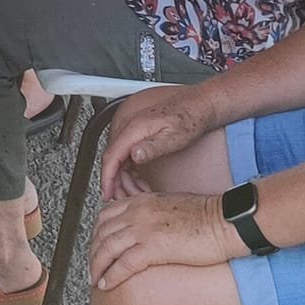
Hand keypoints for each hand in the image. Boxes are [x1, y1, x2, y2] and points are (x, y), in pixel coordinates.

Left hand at [89, 189, 237, 289]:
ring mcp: (144, 228)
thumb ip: (152, 215)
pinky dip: (112, 275)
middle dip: (93, 253)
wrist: (226, 221)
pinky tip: (107, 285)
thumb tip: (144, 230)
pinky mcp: (154, 246)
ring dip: (97, 266)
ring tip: (95, 280)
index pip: (106, 216)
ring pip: (107, 248)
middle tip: (93, 268)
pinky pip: (124, 263)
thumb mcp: (171, 207)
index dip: (97, 235)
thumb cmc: (207, 217)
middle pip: (102, 233)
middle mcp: (138, 212)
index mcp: (142, 201)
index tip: (96, 248)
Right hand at [98, 83, 215, 199]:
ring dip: (126, 179)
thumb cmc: (189, 118)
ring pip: (120, 160)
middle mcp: (130, 129)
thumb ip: (152, 147)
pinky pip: (128, 157)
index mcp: (134, 129)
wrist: (198, 105)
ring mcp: (135, 132)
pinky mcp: (140, 136)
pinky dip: (132, 173)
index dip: (106, 178)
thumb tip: (133, 155)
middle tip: (124, 199)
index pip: (111, 157)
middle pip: (113, 161)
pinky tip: (141, 183)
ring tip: (137, 194)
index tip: (106, 193)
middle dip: (117, 183)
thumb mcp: (173, 136)